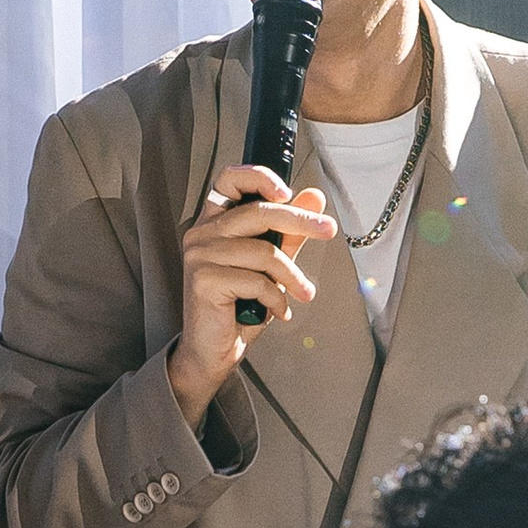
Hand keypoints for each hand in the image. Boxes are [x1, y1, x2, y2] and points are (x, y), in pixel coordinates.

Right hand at [166, 165, 336, 425]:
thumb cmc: (241, 305)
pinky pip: (255, 280)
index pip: (230, 179)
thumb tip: (314, 196)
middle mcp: (201, 232)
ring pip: (262, 251)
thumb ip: (289, 230)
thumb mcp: (271, 264)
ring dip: (291, 276)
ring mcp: (199, 255)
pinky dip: (276, 298)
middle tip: (329, 230)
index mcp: (214, 220)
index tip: (289, 193)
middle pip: (257, 212)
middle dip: (299, 221)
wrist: (214, 350)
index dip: (259, 177)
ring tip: (304, 293)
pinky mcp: (202, 280)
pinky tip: (279, 311)